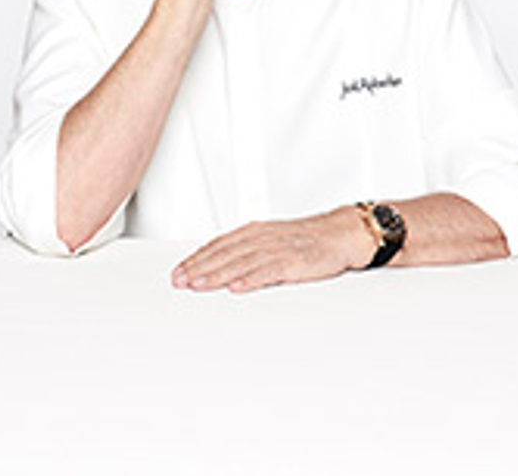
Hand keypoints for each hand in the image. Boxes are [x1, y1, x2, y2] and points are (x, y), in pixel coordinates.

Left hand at [171, 207, 374, 293]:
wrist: (338, 234)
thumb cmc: (305, 238)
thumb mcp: (270, 238)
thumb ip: (246, 249)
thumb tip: (219, 263)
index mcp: (254, 231)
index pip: (218, 245)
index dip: (197, 258)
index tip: (180, 270)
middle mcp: (262, 237)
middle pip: (224, 253)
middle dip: (199, 268)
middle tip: (180, 280)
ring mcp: (276, 249)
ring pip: (240, 262)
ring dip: (217, 275)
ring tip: (198, 285)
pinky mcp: (292, 262)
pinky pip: (267, 271)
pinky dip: (250, 279)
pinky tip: (236, 287)